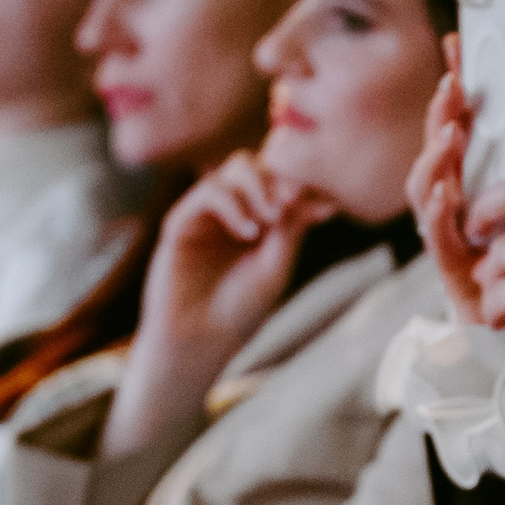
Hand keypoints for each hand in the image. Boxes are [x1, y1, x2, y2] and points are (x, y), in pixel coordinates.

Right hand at [104, 149, 333, 455]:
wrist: (199, 339)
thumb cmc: (240, 309)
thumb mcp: (276, 265)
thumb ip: (292, 227)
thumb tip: (322, 199)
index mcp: (258, 219)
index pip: (279, 180)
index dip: (300, 183)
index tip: (323, 203)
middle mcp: (232, 210)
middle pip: (257, 164)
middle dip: (279, 179)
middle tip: (291, 204)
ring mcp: (205, 213)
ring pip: (233, 169)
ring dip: (258, 187)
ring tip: (270, 220)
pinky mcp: (180, 222)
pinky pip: (208, 192)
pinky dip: (232, 204)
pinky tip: (248, 232)